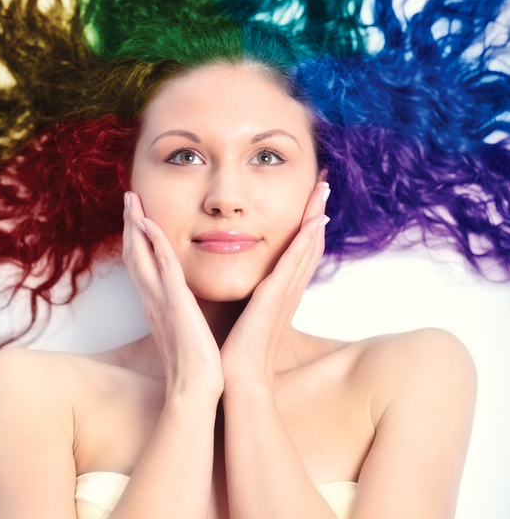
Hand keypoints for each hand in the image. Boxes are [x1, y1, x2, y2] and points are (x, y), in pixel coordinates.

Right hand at [122, 192, 223, 401]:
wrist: (197, 390)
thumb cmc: (196, 364)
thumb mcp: (188, 329)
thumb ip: (185, 312)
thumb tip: (191, 303)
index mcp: (158, 304)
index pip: (142, 264)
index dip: (137, 239)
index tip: (136, 215)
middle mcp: (153, 299)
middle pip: (133, 253)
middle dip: (129, 224)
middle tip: (128, 197)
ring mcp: (160, 300)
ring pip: (140, 255)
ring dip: (135, 225)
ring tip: (132, 200)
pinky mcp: (174, 303)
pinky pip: (160, 267)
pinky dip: (153, 243)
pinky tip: (150, 224)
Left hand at [220, 181, 328, 388]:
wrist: (238, 379)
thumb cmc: (238, 350)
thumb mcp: (246, 313)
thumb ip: (248, 295)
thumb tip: (242, 281)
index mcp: (282, 291)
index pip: (299, 250)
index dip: (308, 224)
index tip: (311, 198)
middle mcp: (289, 289)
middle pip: (310, 243)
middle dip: (317, 211)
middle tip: (324, 183)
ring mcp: (286, 292)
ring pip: (307, 246)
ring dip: (316, 216)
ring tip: (322, 190)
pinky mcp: (276, 296)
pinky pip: (295, 262)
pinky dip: (307, 240)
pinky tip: (315, 222)